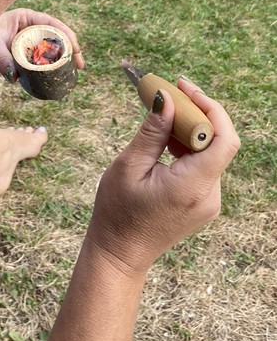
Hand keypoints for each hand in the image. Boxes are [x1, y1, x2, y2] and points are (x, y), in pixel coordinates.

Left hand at [0, 9, 84, 78]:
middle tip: (80, 66)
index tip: (75, 48)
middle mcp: (27, 30)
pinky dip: (48, 72)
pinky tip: (56, 82)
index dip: (66, 35)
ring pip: (49, 53)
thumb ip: (2, 60)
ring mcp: (25, 45)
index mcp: (24, 18)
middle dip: (69, 51)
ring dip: (61, 63)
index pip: (51, 24)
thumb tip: (14, 77)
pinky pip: (39, 65)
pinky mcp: (21, 59)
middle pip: (55, 39)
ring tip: (72, 75)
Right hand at [86, 78, 240, 275]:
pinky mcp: (203, 204)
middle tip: (170, 95)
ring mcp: (209, 202)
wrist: (119, 253)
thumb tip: (166, 99)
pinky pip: (203, 167)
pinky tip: (166, 143)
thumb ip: (152, 132)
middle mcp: (209, 196)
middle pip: (218, 143)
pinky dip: (188, 150)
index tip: (184, 88)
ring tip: (162, 118)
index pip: (223, 138)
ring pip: (211, 154)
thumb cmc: (117, 212)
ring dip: (191, 131)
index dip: (210, 107)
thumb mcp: (128, 167)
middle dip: (197, 114)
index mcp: (192, 186)